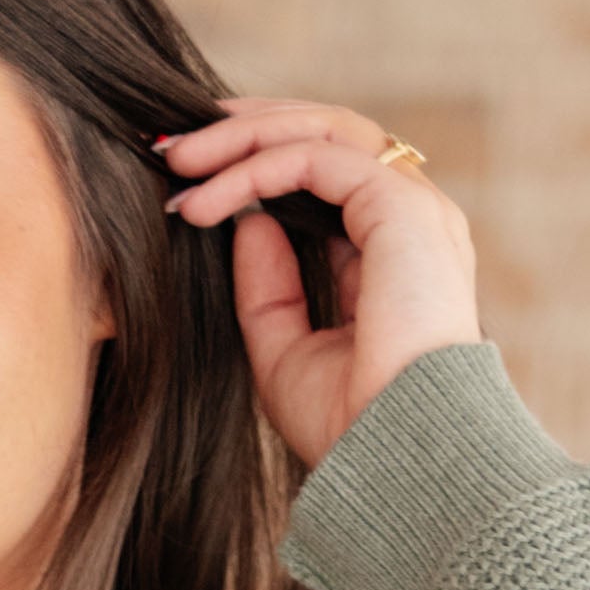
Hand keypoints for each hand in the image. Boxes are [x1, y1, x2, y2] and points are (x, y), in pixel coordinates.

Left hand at [152, 97, 483, 472]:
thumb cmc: (353, 430)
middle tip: (176, 147)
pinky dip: (252, 169)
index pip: (327, 173)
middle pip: (325, 134)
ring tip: (178, 161)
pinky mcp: (400, 206)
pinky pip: (314, 157)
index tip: (190, 180)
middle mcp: (411, 218)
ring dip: (243, 137)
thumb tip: (246, 222)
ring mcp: (413, 207)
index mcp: (395, 250)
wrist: (397, 460)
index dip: (258, 164)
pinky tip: (203, 200)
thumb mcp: (286, 353)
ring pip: (321, 129)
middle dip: (246, 131)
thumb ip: (268, 288)